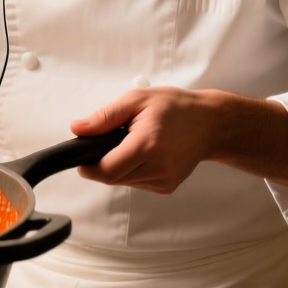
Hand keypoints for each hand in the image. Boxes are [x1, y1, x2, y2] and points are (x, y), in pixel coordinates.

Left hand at [70, 87, 287, 192]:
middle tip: (111, 142)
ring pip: (123, 182)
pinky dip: (133, 171)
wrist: (210, 123)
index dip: (89, 166)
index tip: (83, 156)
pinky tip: (145, 154)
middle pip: (112, 178)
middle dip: (103, 163)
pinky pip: (137, 183)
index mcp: (148, 144)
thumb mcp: (136, 100)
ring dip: (118, 166)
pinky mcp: (167, 187)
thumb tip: (78, 129)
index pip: (106, 170)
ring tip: (133, 144)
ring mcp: (164, 180)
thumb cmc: (176, 108)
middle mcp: (158, 166)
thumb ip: (105, 117)